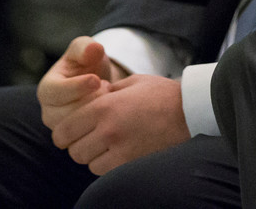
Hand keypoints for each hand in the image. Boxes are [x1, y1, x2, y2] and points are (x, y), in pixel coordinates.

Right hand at [36, 37, 123, 131]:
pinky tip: (111, 109)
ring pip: (79, 127)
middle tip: (106, 87)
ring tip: (108, 95)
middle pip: (68, 113)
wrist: (98, 84)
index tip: (96, 79)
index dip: (77, 86)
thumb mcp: (86, 50)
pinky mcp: (76, 139)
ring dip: (97, 111)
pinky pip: (88, 137)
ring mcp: (62, 128)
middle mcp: (49, 112)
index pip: (56, 92)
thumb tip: (92, 49)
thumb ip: (86, 47)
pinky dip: (101, 124)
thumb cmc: (89, 64)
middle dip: (91, 100)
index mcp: (47, 89)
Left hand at [49, 74, 188, 175]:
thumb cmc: (163, 95)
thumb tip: (94, 96)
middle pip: (74, 151)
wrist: (192, 111)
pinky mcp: (132, 163)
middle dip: (80, 145)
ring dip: (94, 157)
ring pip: (89, 163)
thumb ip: (109, 90)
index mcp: (104, 107)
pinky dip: (108, 166)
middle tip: (92, 139)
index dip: (64, 134)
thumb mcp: (133, 83)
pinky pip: (106, 171)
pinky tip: (120, 154)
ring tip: (108, 147)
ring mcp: (120, 149)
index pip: (64, 130)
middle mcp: (107, 129)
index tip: (70, 134)